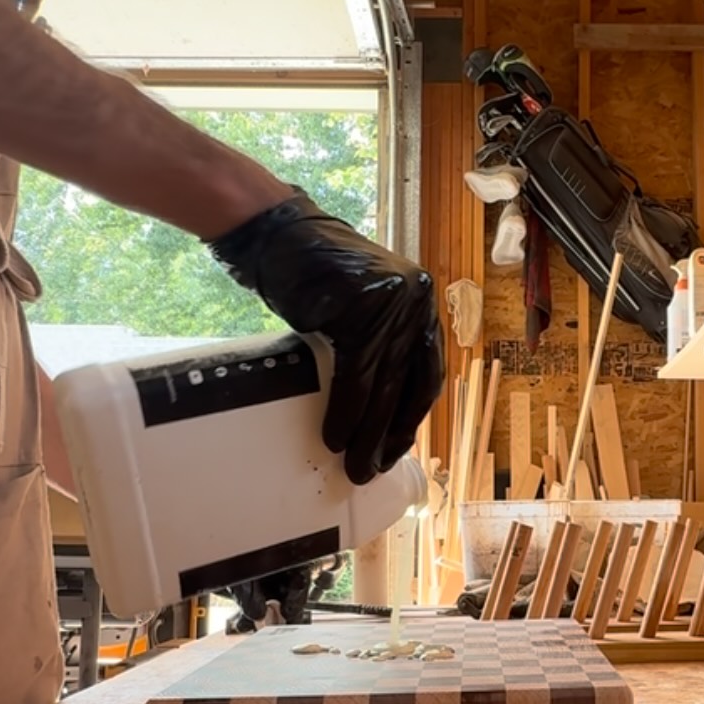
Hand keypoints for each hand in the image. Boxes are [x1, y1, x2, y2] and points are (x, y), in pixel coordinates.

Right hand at [207, 189, 443, 483]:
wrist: (278, 234)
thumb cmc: (310, 274)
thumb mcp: (357, 308)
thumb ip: (374, 342)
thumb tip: (371, 405)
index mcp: (420, 303)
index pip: (425, 372)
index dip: (411, 416)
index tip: (394, 448)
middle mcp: (416, 302)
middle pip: (409, 384)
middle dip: (391, 434)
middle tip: (372, 470)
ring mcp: (393, 305)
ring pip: (383, 386)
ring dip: (367, 434)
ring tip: (353, 468)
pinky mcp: (363, 310)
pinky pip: (356, 376)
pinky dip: (345, 412)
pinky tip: (335, 438)